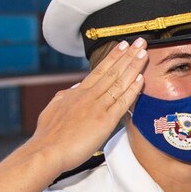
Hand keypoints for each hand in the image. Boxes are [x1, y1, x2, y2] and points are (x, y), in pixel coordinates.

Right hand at [30, 38, 148, 173]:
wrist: (47, 150)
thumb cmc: (48, 135)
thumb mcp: (54, 108)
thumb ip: (67, 97)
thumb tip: (75, 89)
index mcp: (77, 93)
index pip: (99, 70)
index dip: (113, 57)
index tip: (123, 45)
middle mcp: (89, 96)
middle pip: (112, 71)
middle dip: (128, 55)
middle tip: (140, 42)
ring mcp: (97, 107)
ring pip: (119, 82)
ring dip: (133, 67)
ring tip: (143, 53)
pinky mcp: (104, 120)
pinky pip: (122, 102)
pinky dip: (132, 90)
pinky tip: (140, 79)